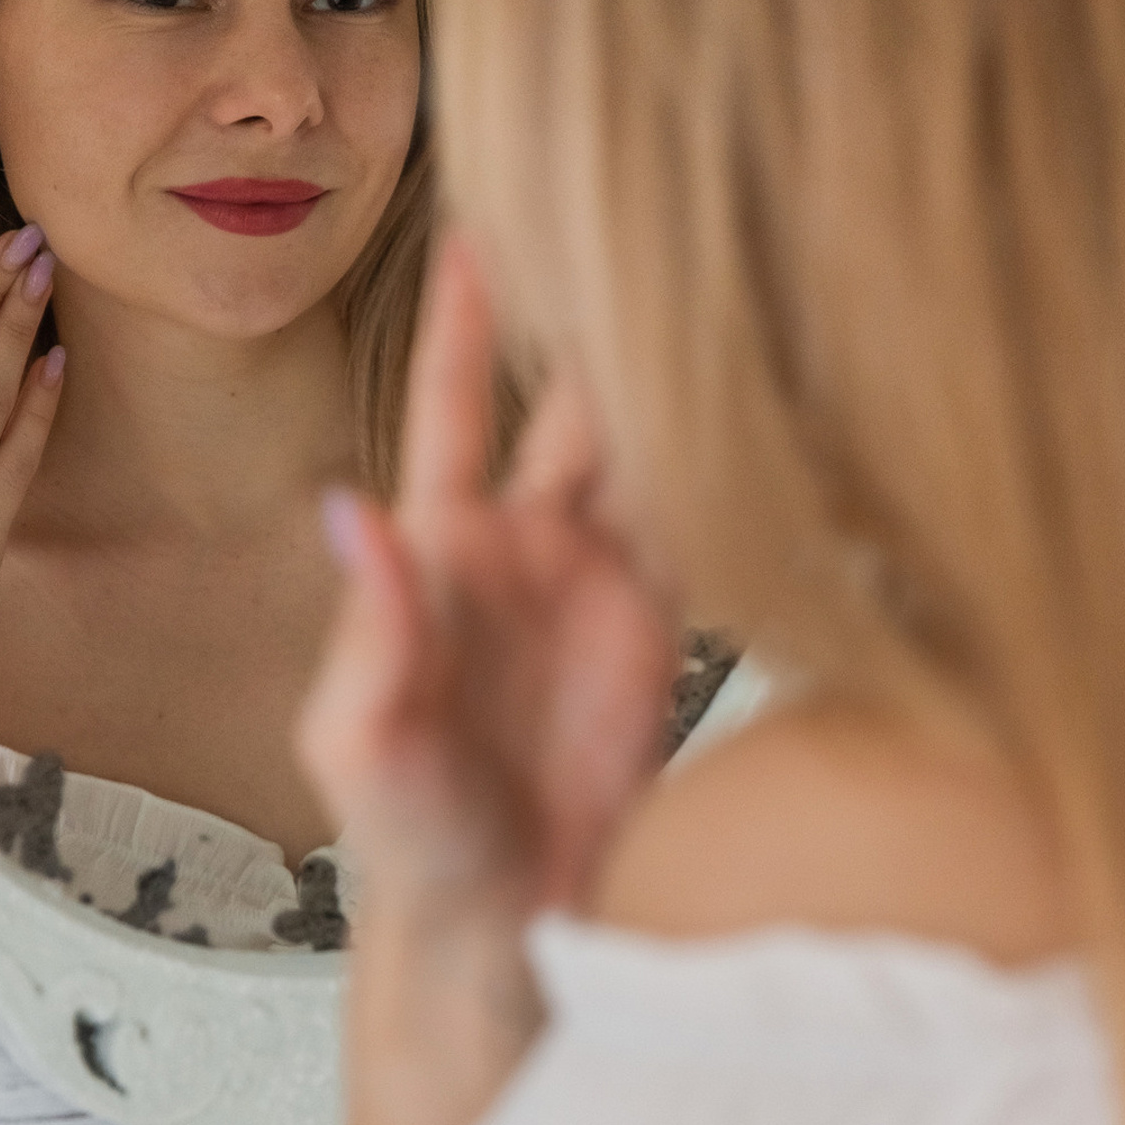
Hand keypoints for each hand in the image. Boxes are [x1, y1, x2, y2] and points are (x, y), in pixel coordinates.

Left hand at [300, 237, 677, 933]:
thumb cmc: (412, 836)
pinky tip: (774, 395)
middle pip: (568, 402)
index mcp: (443, 555)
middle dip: (597, 308)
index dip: (467, 320)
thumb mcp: (363, 741)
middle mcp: (526, 549)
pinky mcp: (664, 627)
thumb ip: (369, 634)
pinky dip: (737, 464)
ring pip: (649, 446)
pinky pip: (703, 522)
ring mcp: (600, 583)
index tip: (480, 219)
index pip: (457, 408)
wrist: (503, 917)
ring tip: (732, 271)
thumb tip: (350, 513)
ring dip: (682, 370)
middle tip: (643, 207)